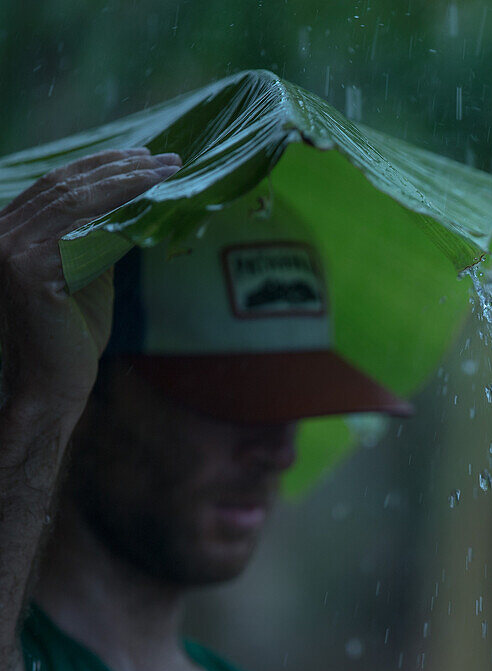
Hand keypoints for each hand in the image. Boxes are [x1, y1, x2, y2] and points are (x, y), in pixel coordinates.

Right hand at [0, 148, 180, 408]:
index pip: (56, 184)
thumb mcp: (85, 272)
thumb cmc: (69, 336)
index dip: (101, 165)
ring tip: (167, 172)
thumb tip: (134, 202)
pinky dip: (120, 212)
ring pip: (77, 200)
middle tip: (167, 159)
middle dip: (121, 167)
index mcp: (6, 230)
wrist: (50, 386)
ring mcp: (7, 250)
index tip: (145, 155)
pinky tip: (151, 201)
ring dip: (128, 182)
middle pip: (67, 185)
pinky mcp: (27, 271)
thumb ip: (96, 237)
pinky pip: (84, 230)